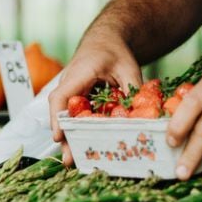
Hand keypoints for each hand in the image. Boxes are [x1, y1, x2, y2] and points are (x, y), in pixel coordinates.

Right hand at [48, 32, 141, 164]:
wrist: (105, 41)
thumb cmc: (114, 51)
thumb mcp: (128, 67)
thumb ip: (133, 89)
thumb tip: (143, 116)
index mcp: (78, 74)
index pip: (61, 97)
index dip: (58, 117)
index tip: (59, 136)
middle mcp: (69, 85)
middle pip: (61, 113)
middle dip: (64, 136)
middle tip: (69, 160)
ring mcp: (72, 93)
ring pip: (66, 117)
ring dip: (71, 137)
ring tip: (76, 161)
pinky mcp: (78, 100)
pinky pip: (76, 117)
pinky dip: (79, 132)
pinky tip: (87, 148)